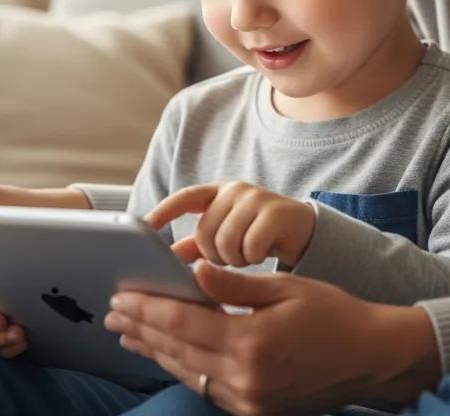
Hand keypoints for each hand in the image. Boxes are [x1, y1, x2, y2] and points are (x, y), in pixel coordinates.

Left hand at [104, 260, 441, 414]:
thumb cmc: (332, 313)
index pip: (183, 323)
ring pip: (188, 372)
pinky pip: (207, 387)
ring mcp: (247, 400)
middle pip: (178, 350)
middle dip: (142, 329)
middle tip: (114, 313)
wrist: (369, 357)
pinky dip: (183, 367)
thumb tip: (193, 271)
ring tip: (129, 334)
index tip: (122, 295)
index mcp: (250, 342)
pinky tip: (169, 354)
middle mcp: (244, 377)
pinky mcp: (253, 410)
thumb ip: (236, 283)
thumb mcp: (285, 287)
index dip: (149, 308)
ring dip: (155, 351)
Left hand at [146, 183, 316, 267]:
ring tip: (246, 257)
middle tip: (230, 259)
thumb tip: (162, 259)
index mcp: (220, 193)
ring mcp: (257, 198)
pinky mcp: (276, 211)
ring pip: (225, 241)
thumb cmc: (260, 237)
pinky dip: (253, 258)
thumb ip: (197, 244)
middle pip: (204, 231)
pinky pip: (249, 246)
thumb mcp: (227, 236)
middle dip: (212, 255)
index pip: (187, 196)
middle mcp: (236, 190)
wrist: (305, 234)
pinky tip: (262, 255)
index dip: (164, 210)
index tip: (143, 227)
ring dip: (233, 259)